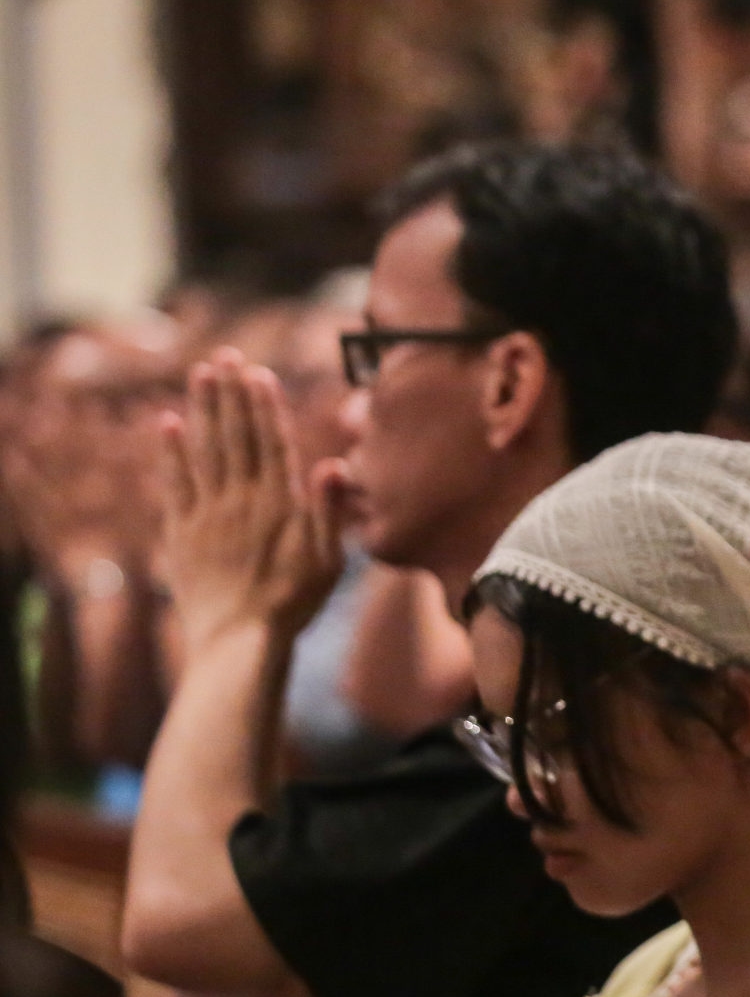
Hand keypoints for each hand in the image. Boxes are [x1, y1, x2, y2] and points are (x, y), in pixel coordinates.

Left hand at [157, 351, 342, 641]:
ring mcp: (209, 512)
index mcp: (281, 505)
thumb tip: (333, 464)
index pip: (272, 443)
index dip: (264, 406)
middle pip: (236, 436)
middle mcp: (243, 500)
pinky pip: (176, 482)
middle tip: (223, 355)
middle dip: (230, 393)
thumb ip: (327, 511)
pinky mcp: (183, 531)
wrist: (239, 641)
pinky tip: (169, 423)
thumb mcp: (328, 562)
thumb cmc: (293, 605)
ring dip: (203, 408)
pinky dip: (172, 451)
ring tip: (200, 373)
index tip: (257, 373)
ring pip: (205, 449)